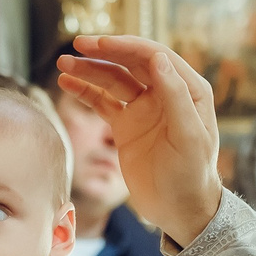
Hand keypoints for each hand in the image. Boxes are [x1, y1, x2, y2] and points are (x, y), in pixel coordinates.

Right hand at [57, 36, 223, 246]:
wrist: (179, 210)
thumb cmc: (192, 175)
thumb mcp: (189, 137)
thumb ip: (175, 97)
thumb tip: (157, 58)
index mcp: (188, 90)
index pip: (155, 57)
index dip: (128, 47)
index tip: (101, 45)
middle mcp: (165, 93)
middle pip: (131, 63)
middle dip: (104, 52)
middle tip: (78, 45)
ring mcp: (143, 108)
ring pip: (113, 80)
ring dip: (89, 70)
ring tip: (63, 63)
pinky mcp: (126, 125)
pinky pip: (102, 102)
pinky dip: (84, 91)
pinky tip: (66, 83)